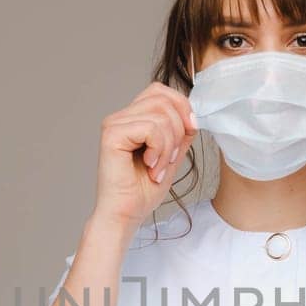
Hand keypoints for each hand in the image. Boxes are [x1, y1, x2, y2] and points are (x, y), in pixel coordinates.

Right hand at [93, 82, 198, 229]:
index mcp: (132, 118)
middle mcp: (120, 117)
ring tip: (158, 167)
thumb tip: (193, 114)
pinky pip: (151, 128)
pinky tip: (149, 166)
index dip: (181, 107)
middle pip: (163, 99)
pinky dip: (159, 149)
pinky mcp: (112, 134)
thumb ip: (180, 133)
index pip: (160, 91)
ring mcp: (114, 124)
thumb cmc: (143, 190)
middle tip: (169, 159)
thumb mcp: (172, 155)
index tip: (188, 133)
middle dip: (178, 129)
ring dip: (169, 145)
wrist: (126, 214)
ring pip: (160, 114)